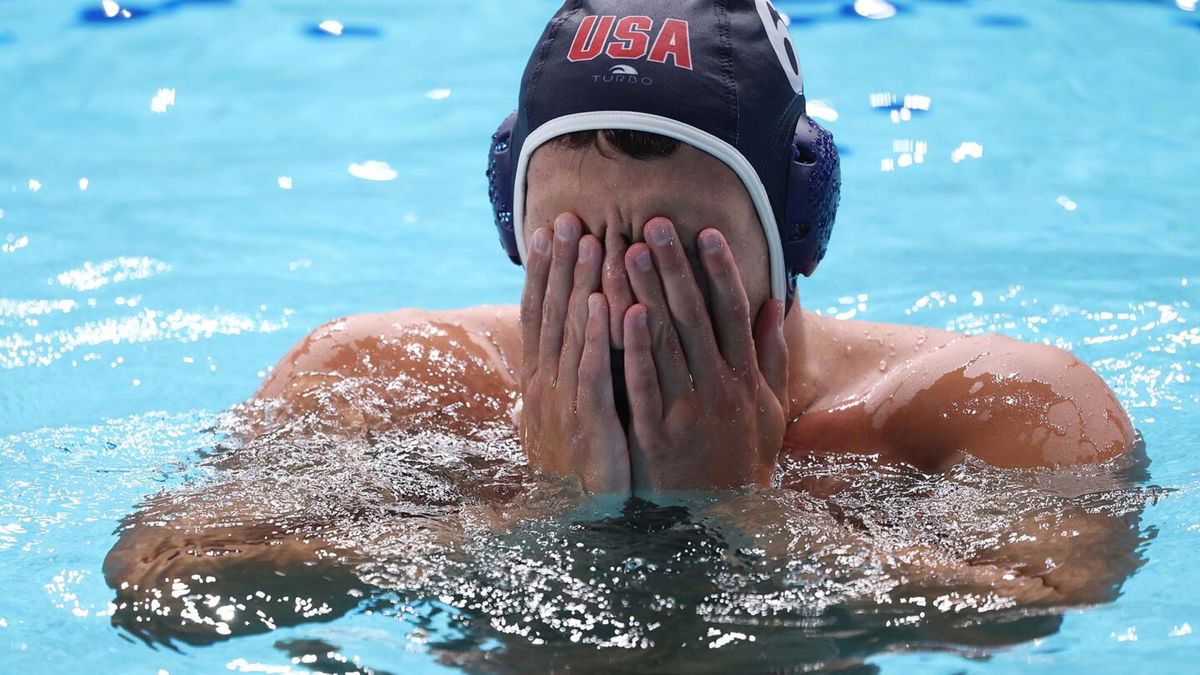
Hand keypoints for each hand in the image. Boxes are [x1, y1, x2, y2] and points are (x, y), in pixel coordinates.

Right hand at [519, 213, 630, 493]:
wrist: (580, 521)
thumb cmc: (580, 467)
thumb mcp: (568, 416)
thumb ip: (568, 375)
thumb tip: (563, 342)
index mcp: (541, 380)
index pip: (540, 314)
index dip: (543, 272)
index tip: (548, 230)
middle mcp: (546, 385)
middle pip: (552, 314)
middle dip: (559, 264)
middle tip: (567, 218)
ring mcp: (564, 403)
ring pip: (570, 334)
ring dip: (577, 286)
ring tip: (588, 243)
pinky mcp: (588, 424)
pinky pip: (591, 372)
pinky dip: (594, 337)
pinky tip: (601, 304)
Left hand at [622, 218, 788, 491]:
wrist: (718, 523)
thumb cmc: (741, 463)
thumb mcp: (769, 412)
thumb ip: (771, 357)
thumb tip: (775, 303)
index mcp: (746, 380)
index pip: (733, 312)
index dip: (720, 270)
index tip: (705, 231)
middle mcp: (720, 389)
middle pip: (694, 316)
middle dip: (674, 267)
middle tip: (654, 224)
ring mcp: (687, 410)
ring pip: (665, 341)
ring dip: (647, 293)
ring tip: (627, 251)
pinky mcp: (656, 434)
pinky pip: (643, 382)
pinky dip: (633, 346)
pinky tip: (620, 311)